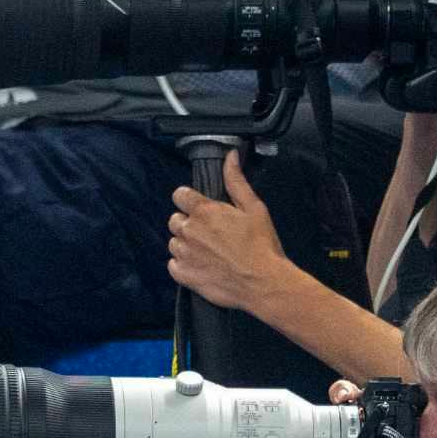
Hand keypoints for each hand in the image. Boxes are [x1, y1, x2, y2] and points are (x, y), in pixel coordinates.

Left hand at [166, 147, 293, 309]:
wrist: (263, 282)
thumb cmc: (261, 244)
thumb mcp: (253, 207)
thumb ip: (236, 181)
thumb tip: (230, 155)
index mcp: (204, 211)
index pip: (179, 195)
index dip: (189, 200)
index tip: (201, 208)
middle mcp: (189, 230)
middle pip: (175, 220)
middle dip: (189, 223)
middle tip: (210, 233)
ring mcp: (183, 254)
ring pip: (174, 242)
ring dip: (186, 244)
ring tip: (208, 251)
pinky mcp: (183, 274)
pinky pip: (173, 265)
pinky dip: (183, 265)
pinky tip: (201, 266)